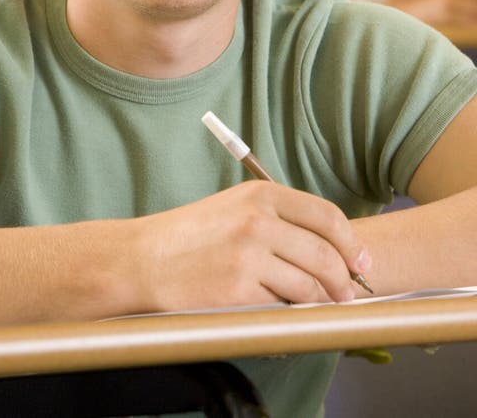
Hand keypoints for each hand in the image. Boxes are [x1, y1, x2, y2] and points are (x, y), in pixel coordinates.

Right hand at [131, 181, 369, 311]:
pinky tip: (284, 310)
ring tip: (319, 306)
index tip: (361, 262)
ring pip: (309, 285)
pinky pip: (283, 306)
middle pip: (325, 253)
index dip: (351, 243)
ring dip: (321, 300)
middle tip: (349, 293)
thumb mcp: (234, 207)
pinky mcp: (239, 290)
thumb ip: (278, 218)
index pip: (326, 215)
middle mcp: (259, 221)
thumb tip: (327, 245)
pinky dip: (290, 312)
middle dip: (345, 280)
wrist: (145, 260)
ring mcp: (250, 255)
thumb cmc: (190, 236)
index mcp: (261, 194)